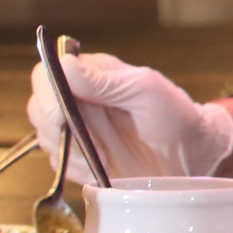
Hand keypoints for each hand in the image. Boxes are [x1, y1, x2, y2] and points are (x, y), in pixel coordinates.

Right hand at [26, 51, 232, 185]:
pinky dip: (74, 168)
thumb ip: (105, 80)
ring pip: (44, 136)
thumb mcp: (146, 90)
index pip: (47, 74)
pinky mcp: (81, 159)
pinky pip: (59, 164)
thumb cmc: (176, 115)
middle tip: (83, 140)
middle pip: (38, 106)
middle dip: (53, 126)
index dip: (46, 94)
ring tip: (101, 154)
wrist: (193, 156)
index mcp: (92, 75)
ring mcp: (78, 131)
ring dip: (66, 149)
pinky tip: (101, 167)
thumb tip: (63, 65)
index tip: (60, 115)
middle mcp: (79, 100)